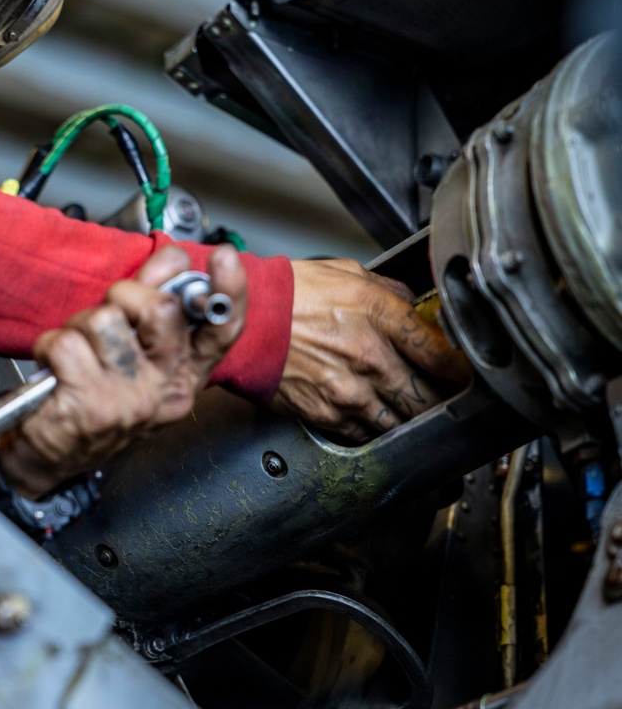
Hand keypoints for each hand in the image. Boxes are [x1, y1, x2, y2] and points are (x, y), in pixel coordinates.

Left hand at [0, 243, 245, 497]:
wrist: (52, 454)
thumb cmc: (93, 397)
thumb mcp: (135, 353)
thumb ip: (155, 301)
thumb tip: (173, 259)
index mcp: (185, 372)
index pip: (222, 329)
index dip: (230, 290)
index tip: (224, 257)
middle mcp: (166, 388)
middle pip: (161, 307)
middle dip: (123, 295)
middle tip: (107, 321)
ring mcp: (131, 400)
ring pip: (106, 319)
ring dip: (80, 325)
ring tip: (78, 351)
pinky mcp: (91, 407)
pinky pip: (66, 342)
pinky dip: (50, 346)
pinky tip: (57, 368)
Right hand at [274, 258, 468, 443]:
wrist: (243, 320)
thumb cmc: (289, 294)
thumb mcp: (348, 273)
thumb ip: (389, 292)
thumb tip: (413, 304)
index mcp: (381, 316)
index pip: (443, 355)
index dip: (462, 371)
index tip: (464, 375)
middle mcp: (371, 358)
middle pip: (429, 398)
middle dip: (440, 401)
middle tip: (443, 398)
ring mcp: (350, 392)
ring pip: (402, 423)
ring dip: (409, 419)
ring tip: (409, 410)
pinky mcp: (328, 416)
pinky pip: (366, 435)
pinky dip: (375, 429)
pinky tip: (374, 415)